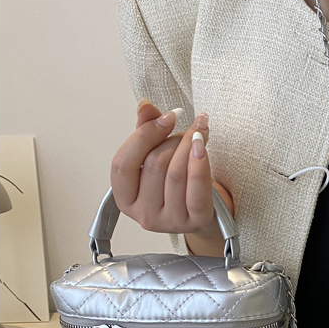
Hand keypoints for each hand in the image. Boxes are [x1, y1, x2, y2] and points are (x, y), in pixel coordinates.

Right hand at [110, 100, 231, 255]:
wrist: (205, 212)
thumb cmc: (177, 184)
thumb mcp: (155, 156)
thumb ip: (146, 131)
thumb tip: (145, 106)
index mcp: (125, 198)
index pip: (123, 163)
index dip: (144, 135)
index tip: (168, 116)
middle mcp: (144, 215)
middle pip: (153, 165)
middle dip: (172, 139)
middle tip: (189, 129)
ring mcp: (170, 221)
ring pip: (176, 173)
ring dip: (189, 145)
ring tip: (200, 133)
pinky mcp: (196, 221)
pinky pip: (196, 187)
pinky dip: (200, 162)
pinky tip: (203, 145)